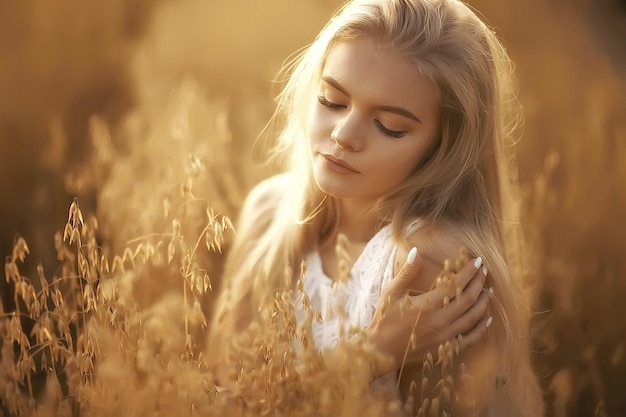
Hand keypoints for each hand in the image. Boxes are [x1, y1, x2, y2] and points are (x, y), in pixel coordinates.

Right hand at [366, 248, 489, 375]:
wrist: (380, 351)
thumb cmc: (384, 318)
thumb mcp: (391, 292)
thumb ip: (406, 272)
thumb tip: (415, 251)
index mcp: (426, 305)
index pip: (455, 285)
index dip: (468, 272)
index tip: (477, 261)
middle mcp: (439, 321)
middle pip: (468, 299)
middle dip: (479, 283)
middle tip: (484, 271)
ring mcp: (444, 337)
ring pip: (473, 318)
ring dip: (483, 302)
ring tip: (488, 290)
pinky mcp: (445, 349)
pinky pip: (470, 339)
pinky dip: (481, 328)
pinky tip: (487, 318)